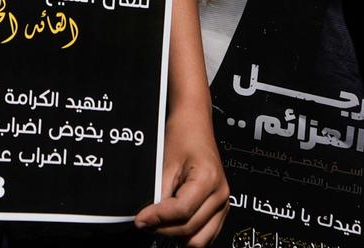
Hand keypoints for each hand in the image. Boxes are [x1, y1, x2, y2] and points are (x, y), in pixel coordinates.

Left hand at [135, 101, 228, 245]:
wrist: (194, 126)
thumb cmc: (183, 137)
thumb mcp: (166, 164)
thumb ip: (159, 194)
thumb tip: (148, 219)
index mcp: (209, 180)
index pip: (182, 211)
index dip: (158, 218)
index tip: (140, 220)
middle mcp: (221, 195)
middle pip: (190, 229)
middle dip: (164, 229)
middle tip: (145, 222)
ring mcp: (223, 204)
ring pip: (200, 239)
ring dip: (176, 235)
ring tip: (159, 224)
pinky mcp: (220, 210)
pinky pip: (205, 234)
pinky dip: (188, 234)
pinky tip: (172, 224)